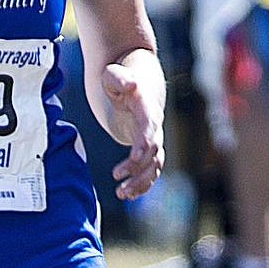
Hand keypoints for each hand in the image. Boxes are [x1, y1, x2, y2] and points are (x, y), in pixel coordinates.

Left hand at [103, 59, 165, 199]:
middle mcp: (153, 126)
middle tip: (117, 179)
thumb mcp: (114, 73)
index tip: (134, 158)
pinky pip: (149, 169)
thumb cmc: (119, 76)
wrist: (133, 80)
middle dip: (138, 168)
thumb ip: (120, 78)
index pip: (150, 128)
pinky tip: (127, 194)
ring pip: (153, 165)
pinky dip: (141, 182)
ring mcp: (152, 137)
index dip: (144, 143)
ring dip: (140, 181)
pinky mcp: (146, 147)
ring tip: (121, 194)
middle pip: (153, 151)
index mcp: (146, 108)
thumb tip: (130, 83)